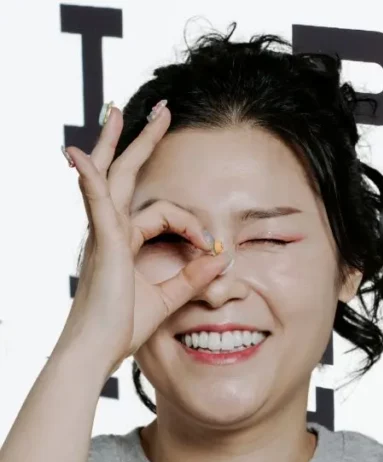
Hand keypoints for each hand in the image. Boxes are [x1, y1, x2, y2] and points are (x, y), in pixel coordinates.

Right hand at [59, 103, 230, 371]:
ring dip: (120, 141)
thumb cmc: (123, 327)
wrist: (97, 351)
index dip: (193, 226)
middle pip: (124, 173)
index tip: (212, 249)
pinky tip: (81, 157)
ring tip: (123, 110)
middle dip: (141, 140)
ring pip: (113, 178)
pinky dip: (89, 179)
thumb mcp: (169, 296)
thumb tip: (221, 257)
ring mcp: (104, 234)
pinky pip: (96, 204)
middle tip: (157, 110)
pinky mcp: (104, 244)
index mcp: (125, 240)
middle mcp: (111, 230)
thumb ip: (194, 275)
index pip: (164, 213)